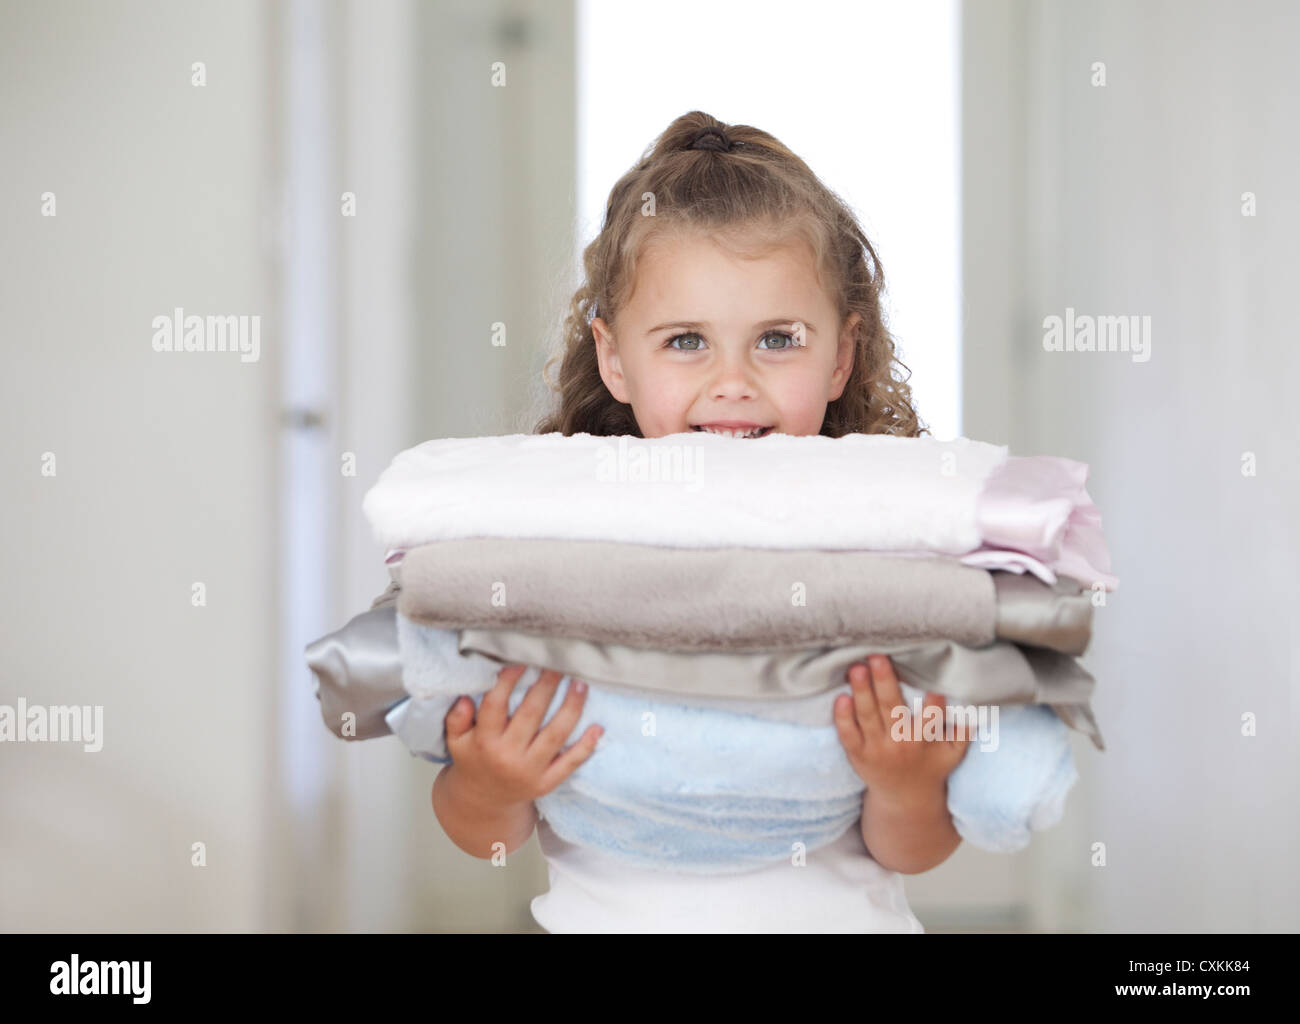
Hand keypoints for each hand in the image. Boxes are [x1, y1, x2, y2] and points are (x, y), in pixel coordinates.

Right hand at [443, 665, 602, 808]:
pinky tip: (598, 727)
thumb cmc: (473, 760)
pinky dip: (586, 747)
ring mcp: (530, 771)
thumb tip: (465, 697)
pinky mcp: (547, 783)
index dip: (508, 681)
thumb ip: (456, 718)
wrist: (484, 803)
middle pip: (531, 715)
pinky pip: (570, 764)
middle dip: (547, 686)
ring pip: (555, 735)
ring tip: (581, 685)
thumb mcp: (456, 741)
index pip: (495, 706)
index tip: (522, 659)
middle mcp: (507, 756)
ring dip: (571, 708)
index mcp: (484, 742)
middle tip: (559, 663)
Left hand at [833, 654, 969, 805]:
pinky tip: (840, 698)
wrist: (905, 800)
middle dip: (884, 682)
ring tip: (856, 668)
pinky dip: (843, 718)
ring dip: (861, 692)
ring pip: (867, 717)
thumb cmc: (931, 767)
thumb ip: (965, 729)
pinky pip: (848, 735)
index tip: (930, 684)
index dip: (932, 703)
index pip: (931, 718)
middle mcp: (900, 743)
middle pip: (892, 709)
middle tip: (876, 657)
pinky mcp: (858, 754)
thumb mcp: (953, 753)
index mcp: (924, 740)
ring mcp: (876, 748)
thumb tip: (976, 701)